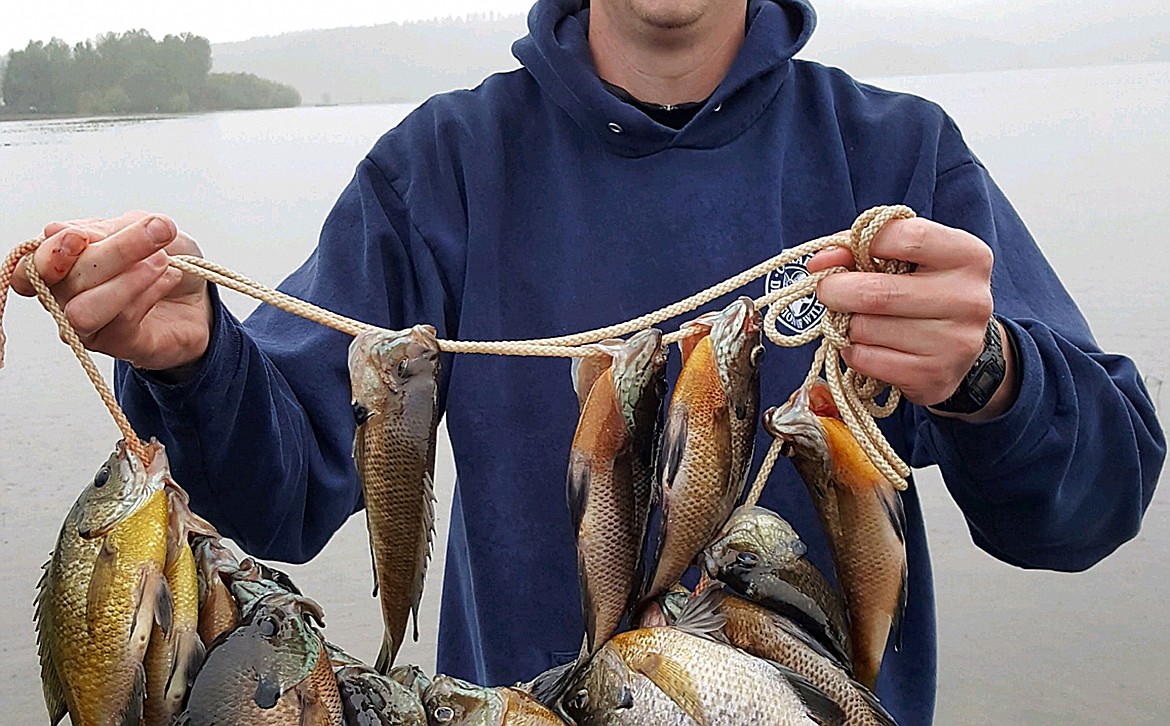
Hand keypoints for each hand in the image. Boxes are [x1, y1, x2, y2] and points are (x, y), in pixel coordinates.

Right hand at [11, 211, 211, 371]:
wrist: (200, 298)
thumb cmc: (164, 260)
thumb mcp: (140, 229)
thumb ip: (103, 230)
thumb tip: (58, 230)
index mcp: (61, 265)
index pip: (30, 266)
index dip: (49, 253)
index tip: (79, 236)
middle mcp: (65, 299)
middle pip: (67, 280)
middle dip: (115, 251)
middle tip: (157, 232)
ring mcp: (89, 326)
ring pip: (84, 309)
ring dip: (128, 280)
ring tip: (163, 261)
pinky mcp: (119, 345)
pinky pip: (122, 321)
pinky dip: (149, 293)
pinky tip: (170, 278)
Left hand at [808, 217, 1016, 420]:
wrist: (957, 347)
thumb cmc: (922, 290)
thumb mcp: (906, 258)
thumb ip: (863, 249)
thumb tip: (821, 261)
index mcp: (967, 256)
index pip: (907, 238)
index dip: (862, 244)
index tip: (837, 257)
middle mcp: (969, 299)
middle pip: (877, 293)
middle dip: (837, 292)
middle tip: (828, 292)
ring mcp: (954, 341)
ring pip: (866, 329)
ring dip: (847, 325)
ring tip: (860, 321)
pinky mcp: (933, 375)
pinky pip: (865, 359)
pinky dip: (853, 351)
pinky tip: (867, 346)